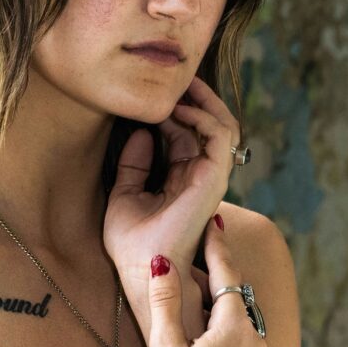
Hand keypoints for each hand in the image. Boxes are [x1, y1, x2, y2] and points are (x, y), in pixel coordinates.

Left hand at [103, 75, 240, 282]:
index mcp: (182, 181)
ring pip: (223, 127)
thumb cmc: (131, 243)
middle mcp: (200, 178)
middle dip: (196, 99)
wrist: (140, 267)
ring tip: (182, 86)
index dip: (172, 111)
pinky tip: (178, 110)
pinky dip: (203, 117)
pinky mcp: (213, 180)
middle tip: (176, 79)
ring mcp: (209, 179)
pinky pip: (220, 138)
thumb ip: (134, 166)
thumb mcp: (124, 194)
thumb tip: (141, 134)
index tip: (151, 97)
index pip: (187, 136)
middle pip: (209, 127)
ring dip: (204, 102)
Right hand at [144, 215, 268, 346]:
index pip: (227, 275)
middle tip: (204, 255)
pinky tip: (214, 345)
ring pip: (245, 325)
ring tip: (205, 299)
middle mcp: (256, 342)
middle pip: (238, 299)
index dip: (217, 247)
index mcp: (235, 327)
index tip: (213, 221)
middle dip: (220, 277)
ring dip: (226, 309)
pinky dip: (231, 338)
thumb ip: (165, 301)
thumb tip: (161, 260)